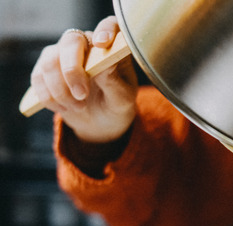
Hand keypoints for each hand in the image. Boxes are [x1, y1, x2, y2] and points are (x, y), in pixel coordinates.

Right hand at [29, 16, 137, 143]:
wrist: (99, 121)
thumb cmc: (116, 105)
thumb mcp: (122, 99)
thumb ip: (114, 81)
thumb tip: (105, 64)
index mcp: (111, 47)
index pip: (109, 25)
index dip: (105, 30)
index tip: (102, 44)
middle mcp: (86, 44)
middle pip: (71, 41)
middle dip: (72, 70)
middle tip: (82, 95)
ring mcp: (63, 54)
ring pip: (50, 61)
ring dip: (61, 90)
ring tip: (79, 107)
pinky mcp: (45, 68)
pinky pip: (38, 77)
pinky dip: (49, 97)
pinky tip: (65, 108)